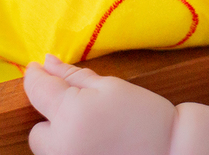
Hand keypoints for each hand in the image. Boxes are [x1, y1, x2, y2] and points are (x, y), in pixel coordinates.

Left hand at [24, 55, 176, 154]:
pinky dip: (73, 150)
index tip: (38, 68)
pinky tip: (97, 145)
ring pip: (48, 149)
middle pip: (37, 128)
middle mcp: (61, 145)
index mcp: (69, 114)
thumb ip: (73, 76)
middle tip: (83, 111)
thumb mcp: (110, 86)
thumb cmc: (144, 116)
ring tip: (93, 131)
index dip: (36, 76)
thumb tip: (47, 63)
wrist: (172, 151)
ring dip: (61, 138)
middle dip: (53, 118)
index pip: (37, 90)